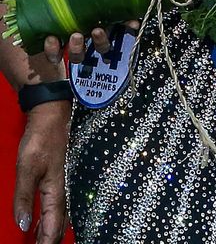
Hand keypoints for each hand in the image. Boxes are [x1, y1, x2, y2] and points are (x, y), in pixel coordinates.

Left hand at [14, 100, 68, 241]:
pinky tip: (38, 223)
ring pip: (57, 218)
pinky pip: (55, 208)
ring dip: (48, 233)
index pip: (52, 228)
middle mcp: (62, 192)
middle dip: (48, 241)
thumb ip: (23, 199)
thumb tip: (22, 226)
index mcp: (56, 193)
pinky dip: (47, 221)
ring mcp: (61, 185)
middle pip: (58, 227)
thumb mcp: (26, 169)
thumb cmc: (40, 140)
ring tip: (37, 242)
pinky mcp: (57, 179)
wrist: (51, 116)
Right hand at [40, 0, 138, 65]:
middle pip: (78, 55)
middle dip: (77, 49)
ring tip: (98, 30)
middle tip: (77, 35)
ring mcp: (99, 28)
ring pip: (101, 48)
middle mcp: (80, 34)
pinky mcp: (115, 19)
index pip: (54, 52)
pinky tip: (130, 23)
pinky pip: (124, 29)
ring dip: (100, 43)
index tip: (52, 39)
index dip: (52, 51)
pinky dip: (128, 28)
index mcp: (61, 30)